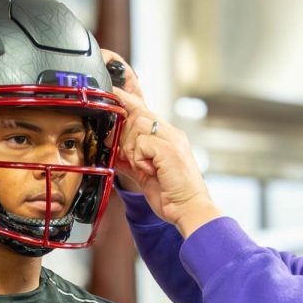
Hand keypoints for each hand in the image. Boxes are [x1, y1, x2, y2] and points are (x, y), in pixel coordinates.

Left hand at [98, 59, 221, 235]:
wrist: (190, 210)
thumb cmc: (172, 196)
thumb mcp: (146, 174)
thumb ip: (131, 159)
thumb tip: (113, 151)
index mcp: (168, 137)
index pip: (143, 110)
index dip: (126, 100)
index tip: (113, 92)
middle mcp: (171, 134)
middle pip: (137, 114)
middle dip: (125, 135)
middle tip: (130, 157)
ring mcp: (172, 139)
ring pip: (137, 126)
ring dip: (132, 150)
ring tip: (145, 168)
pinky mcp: (169, 148)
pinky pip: (141, 143)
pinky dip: (139, 159)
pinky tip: (151, 171)